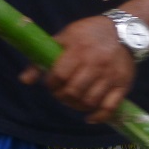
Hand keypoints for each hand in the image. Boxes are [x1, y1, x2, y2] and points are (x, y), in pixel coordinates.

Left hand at [20, 15, 135, 124]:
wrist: (124, 31)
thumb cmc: (88, 34)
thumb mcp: (64, 38)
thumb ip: (43, 58)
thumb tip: (24, 81)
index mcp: (78, 50)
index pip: (59, 76)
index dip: (51, 84)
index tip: (51, 84)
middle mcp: (96, 64)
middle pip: (74, 92)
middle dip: (63, 97)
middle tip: (62, 94)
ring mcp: (111, 76)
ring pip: (90, 101)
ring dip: (78, 106)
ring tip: (75, 101)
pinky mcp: (123, 85)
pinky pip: (110, 107)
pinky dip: (99, 116)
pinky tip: (90, 117)